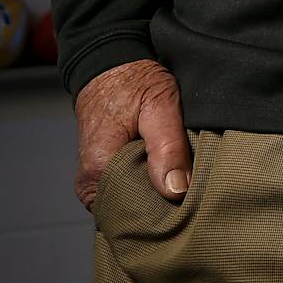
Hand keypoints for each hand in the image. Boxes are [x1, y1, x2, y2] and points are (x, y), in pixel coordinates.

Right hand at [73, 59, 190, 210]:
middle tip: (192, 195)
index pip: (134, 215)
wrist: (109, 66)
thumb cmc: (133, 82)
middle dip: (161, 208)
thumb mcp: (159, 106)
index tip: (191, 205)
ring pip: (130, 204)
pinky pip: (126, 192)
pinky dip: (147, 188)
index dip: (164, 213)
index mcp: (99, 171)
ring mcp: (94, 182)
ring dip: (155, 198)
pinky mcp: (102, 176)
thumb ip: (168, 148)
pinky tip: (166, 177)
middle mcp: (91, 184)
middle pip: (132, 213)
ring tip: (180, 184)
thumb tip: (176, 191)